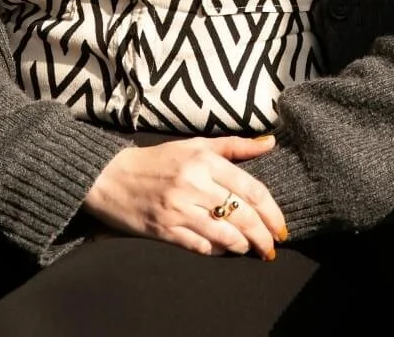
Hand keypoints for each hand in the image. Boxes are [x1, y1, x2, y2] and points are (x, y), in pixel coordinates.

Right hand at [83, 134, 286, 257]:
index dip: (272, 212)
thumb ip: (235, 146)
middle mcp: (194, 184)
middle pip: (243, 216)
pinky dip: (218, 251)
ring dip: (244, 246)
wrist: (112, 177)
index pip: (251, 190)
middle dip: (264, 236)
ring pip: (226, 236)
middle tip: (272, 247)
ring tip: (251, 248)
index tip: (281, 227)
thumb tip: (269, 143)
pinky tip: (224, 250)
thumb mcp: (196, 145)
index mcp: (205, 161)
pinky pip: (202, 247)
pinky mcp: (165, 231)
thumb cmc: (159, 159)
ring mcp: (179, 209)